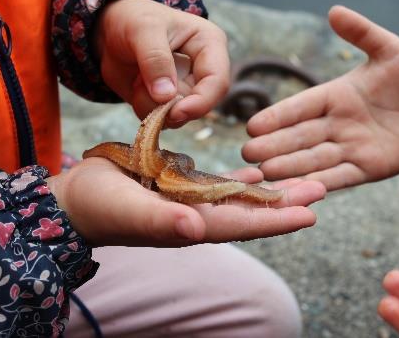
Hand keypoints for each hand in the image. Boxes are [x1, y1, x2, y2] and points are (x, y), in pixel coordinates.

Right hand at [45, 157, 325, 246]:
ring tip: (301, 177)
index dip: (276, 220)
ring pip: (239, 195)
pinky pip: (219, 182)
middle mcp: (196, 216)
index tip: (311, 212)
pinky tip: (258, 169)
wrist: (76, 200)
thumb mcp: (127, 211)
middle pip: (249, 210)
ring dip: (270, 188)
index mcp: (190, 225)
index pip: (241, 224)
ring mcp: (190, 202)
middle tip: (322, 187)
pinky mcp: (180, 186)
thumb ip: (161, 221)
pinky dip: (242, 178)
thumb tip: (196, 229)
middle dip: (285, 201)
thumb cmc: (98, 207)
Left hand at [95, 0, 229, 126]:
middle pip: (198, 105)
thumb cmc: (133, 18)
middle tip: (141, 83)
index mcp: (210, 45)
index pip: (218, 82)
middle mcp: (203, 71)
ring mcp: (186, 89)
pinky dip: (143, 107)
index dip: (201, 102)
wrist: (112, 29)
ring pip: (178, 117)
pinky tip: (137, 86)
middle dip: (167, 103)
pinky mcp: (169, 102)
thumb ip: (155, 60)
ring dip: (151, 105)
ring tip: (138, 78)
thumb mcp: (143, 29)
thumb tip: (166, 96)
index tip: (175, 112)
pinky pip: (161, 119)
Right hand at [242, 6, 398, 189]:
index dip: (277, 117)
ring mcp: (350, 147)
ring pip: (315, 159)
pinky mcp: (368, 168)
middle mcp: (336, 124)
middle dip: (274, 146)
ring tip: (265, 172)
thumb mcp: (389, 49)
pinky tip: (300, 189)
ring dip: (291, 166)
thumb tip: (334, 11)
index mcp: (334, 96)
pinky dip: (321, 183)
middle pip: (300, 137)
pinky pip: (341, 176)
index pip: (299, 107)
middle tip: (248, 153)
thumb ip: (362, 32)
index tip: (253, 125)